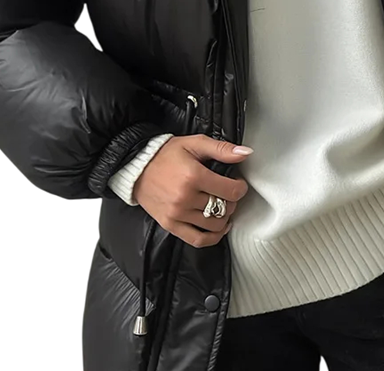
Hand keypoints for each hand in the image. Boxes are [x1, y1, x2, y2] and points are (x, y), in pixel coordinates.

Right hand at [134, 134, 251, 247]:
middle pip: (224, 208)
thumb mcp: (195, 143)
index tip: (238, 183)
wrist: (137, 167)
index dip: (241, 187)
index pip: (231, 191)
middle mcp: (185, 198)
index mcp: (193, 176)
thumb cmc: (166, 155)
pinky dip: (212, 237)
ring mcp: (177, 214)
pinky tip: (218, 228)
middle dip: (233, 201)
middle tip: (229, 193)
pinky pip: (197, 240)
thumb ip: (222, 149)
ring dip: (225, 217)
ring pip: (214, 225)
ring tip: (223, 206)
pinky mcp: (170, 225)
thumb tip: (245, 153)